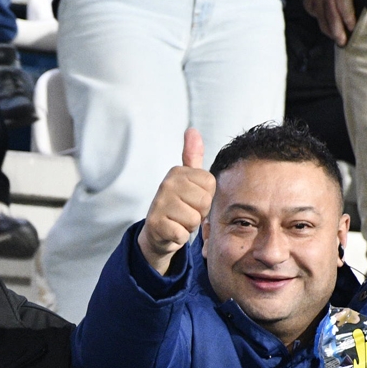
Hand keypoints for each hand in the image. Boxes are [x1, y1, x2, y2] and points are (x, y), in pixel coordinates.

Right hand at [137, 127, 214, 274]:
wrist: (157, 233)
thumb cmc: (178, 205)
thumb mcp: (186, 180)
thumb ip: (192, 156)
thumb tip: (191, 129)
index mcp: (177, 172)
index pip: (210, 184)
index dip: (206, 196)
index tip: (192, 200)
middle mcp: (166, 184)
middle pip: (204, 202)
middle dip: (199, 213)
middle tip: (185, 212)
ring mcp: (159, 204)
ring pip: (194, 219)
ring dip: (189, 226)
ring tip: (178, 222)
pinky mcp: (155, 224)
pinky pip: (182, 234)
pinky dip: (179, 237)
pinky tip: (172, 232)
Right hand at [299, 0, 357, 45]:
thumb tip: (359, 0)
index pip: (346, 12)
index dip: (350, 24)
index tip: (354, 32)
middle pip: (333, 22)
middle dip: (338, 35)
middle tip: (343, 44)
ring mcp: (315, 0)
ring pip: (322, 20)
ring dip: (328, 31)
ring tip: (334, 38)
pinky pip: (314, 12)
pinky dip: (319, 18)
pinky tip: (323, 20)